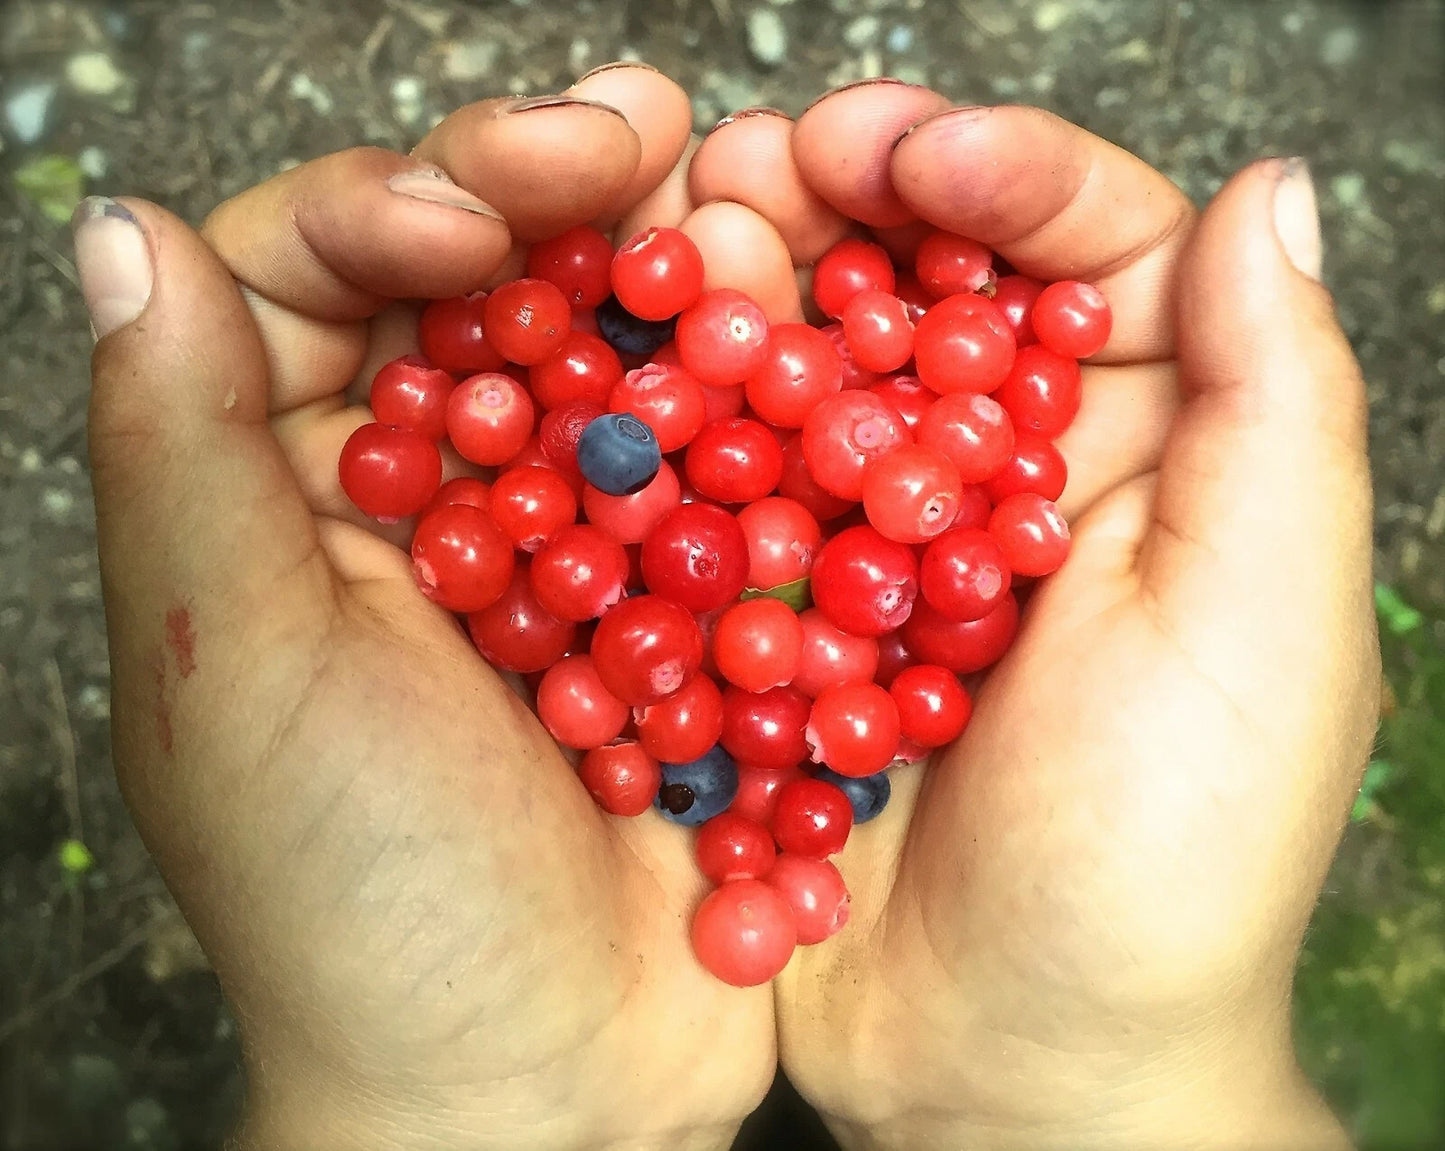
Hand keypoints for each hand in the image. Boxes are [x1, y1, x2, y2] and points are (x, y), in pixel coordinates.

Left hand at [76, 66, 808, 1150]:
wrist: (533, 1087)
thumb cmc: (357, 898)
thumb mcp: (233, 668)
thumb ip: (183, 447)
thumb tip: (122, 230)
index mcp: (296, 494)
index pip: (319, 277)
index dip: (398, 202)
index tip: (489, 204)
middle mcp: (435, 499)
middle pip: (488, 289)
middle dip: (562, 194)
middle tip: (647, 126)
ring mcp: (574, 548)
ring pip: (621, 360)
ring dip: (676, 274)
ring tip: (741, 191)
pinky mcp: (687, 607)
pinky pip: (727, 473)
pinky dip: (767, 405)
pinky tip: (812, 342)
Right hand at [766, 89, 1377, 1148]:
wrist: (1017, 1071)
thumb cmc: (1169, 870)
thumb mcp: (1262, 635)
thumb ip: (1273, 409)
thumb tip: (1269, 193)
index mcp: (1145, 460)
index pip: (1088, 254)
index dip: (1004, 173)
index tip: (912, 150)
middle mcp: (1007, 484)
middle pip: (927, 293)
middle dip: (842, 210)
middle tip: (756, 167)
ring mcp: (878, 554)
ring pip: (811, 379)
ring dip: (745, 300)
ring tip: (678, 242)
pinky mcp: (779, 627)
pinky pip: (722, 504)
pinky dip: (674, 441)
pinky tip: (620, 389)